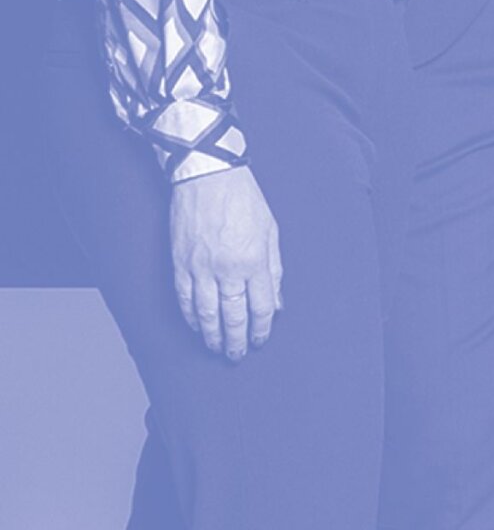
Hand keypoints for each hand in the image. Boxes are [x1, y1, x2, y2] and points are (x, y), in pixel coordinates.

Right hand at [169, 165, 282, 360]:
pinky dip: (190, 317)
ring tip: (217, 348)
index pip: (260, 308)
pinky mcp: (180, 263)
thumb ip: (274, 270)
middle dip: (237, 340)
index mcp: (254, 261)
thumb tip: (276, 304)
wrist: (208, 175)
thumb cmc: (244, 200)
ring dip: (212, 336)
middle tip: (237, 355)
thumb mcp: (271, 232)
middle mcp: (228, 269)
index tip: (260, 340)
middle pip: (233, 316)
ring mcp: (201, 268)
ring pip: (206, 314)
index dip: (261, 329)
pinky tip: (196, 327)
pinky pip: (185, 299)